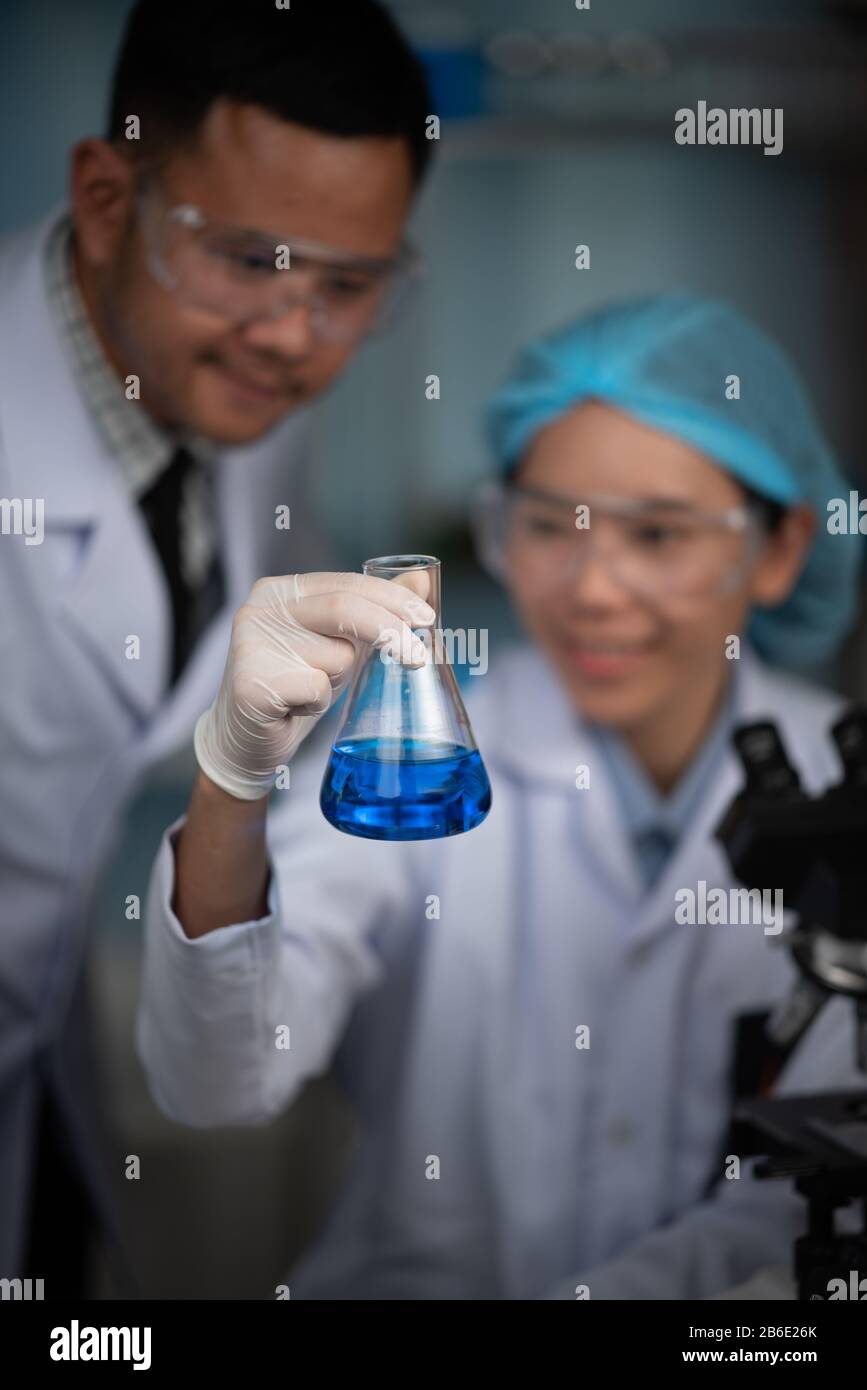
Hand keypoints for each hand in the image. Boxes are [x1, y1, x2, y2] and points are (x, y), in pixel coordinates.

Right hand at [194, 570, 435, 800]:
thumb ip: (375, 611)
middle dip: (390, 631)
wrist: (245, 741)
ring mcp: (251, 643)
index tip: (426, 619)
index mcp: (280, 590)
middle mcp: (261, 608)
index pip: (348, 583)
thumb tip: (421, 579)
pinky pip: (317, 688)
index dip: (392, 598)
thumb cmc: (295, 687)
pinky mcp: (251, 682)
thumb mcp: (339, 645)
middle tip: (417, 657)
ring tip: (308, 691)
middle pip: (344, 609)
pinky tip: (293, 709)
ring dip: (339, 680)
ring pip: (337, 656)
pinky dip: (318, 704)